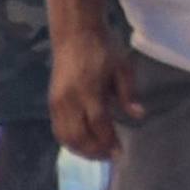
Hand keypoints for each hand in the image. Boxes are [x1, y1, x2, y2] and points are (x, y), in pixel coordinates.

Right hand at [48, 34, 139, 160]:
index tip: (120, 153)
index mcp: (88, 90)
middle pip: (78, 136)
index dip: (109, 142)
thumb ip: (128, 93)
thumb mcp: (122, 67)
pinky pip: (57, 129)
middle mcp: (68, 99)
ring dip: (81, 149)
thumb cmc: (102, 47)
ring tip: (98, 154)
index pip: (99, 124)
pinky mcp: (51, 102)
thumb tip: (138, 115)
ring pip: (65, 136)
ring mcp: (56, 102)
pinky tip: (83, 144)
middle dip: (94, 151)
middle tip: (110, 157)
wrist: (74, 32)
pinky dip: (69, 141)